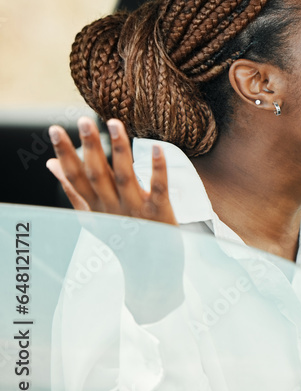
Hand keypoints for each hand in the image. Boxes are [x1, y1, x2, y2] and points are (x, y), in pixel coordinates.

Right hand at [46, 116, 176, 224]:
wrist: (150, 269)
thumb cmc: (120, 236)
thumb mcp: (92, 214)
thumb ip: (74, 190)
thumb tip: (51, 164)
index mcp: (95, 206)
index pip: (75, 177)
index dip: (64, 154)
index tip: (55, 130)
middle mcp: (112, 207)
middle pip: (97, 174)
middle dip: (90, 147)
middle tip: (83, 121)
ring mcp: (135, 210)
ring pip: (125, 176)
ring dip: (120, 150)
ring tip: (115, 123)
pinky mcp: (159, 212)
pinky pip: (158, 188)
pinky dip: (157, 169)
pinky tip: (157, 148)